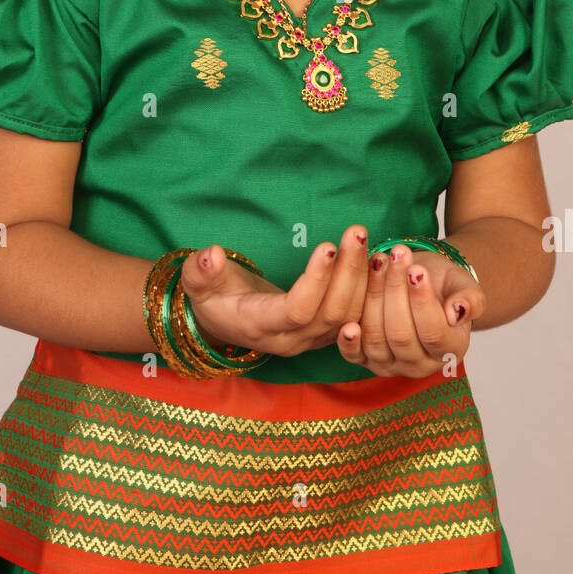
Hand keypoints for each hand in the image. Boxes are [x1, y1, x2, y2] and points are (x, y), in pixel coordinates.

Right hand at [179, 225, 370, 357]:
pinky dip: (368, 289)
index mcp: (261, 326)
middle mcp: (292, 339)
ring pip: (348, 315)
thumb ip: (200, 271)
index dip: (315, 281)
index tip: (326, 246)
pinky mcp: (326, 333)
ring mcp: (312, 339)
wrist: (227, 322)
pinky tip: (374, 259)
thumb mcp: (198, 284)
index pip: (296, 310)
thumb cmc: (214, 298)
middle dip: (348, 272)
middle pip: (330, 312)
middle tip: (356, 233)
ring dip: (361, 276)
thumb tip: (212, 255)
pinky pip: (355, 316)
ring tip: (363, 239)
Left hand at [336, 244, 486, 378]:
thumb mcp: (464, 285)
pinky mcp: (365, 358)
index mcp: (450, 350)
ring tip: (378, 261)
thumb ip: (470, 299)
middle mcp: (420, 365)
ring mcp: (391, 365)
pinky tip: (347, 323)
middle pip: (401, 335)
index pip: (434, 332)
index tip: (417, 270)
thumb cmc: (443, 284)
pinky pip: (354, 354)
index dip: (423, 302)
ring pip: (376, 339)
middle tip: (396, 256)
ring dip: (374, 296)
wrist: (419, 281)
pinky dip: (348, 340)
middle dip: (396, 291)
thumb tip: (456, 312)